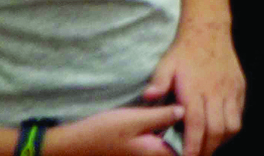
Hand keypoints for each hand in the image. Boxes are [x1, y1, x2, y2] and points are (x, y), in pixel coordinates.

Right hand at [45, 105, 183, 155]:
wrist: (69, 147)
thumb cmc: (101, 132)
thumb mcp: (134, 119)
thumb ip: (162, 116)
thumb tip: (185, 111)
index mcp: (154, 153)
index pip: (184, 152)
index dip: (192, 138)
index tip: (194, 120)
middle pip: (172, 151)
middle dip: (180, 138)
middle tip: (180, 114)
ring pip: (160, 149)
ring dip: (166, 137)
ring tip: (169, 116)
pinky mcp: (128, 155)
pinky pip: (148, 149)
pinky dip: (154, 139)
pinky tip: (151, 124)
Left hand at [142, 17, 242, 155]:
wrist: (208, 31)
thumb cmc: (184, 52)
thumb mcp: (165, 65)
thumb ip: (158, 82)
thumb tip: (148, 97)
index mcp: (196, 90)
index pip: (197, 125)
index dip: (193, 146)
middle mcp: (216, 93)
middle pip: (216, 130)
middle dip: (207, 149)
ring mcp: (230, 91)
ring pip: (232, 125)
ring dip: (220, 141)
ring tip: (208, 147)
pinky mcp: (239, 88)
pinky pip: (238, 114)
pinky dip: (230, 128)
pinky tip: (219, 132)